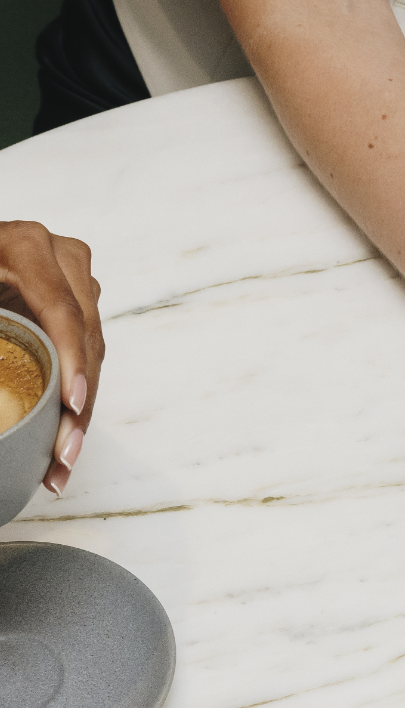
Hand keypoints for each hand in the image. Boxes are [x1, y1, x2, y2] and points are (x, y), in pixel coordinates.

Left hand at [0, 220, 103, 494]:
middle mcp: (63, 261)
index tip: (73, 405)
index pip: (65, 312)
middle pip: (86, 341)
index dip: (73, 363)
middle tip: (64, 454)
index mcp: (29, 247)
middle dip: (79, 406)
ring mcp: (76, 283)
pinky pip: (87, 356)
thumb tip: (0, 378)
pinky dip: (77, 397)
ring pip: (93, 355)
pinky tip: (65, 437)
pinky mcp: (78, 306)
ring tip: (63, 460)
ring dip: (82, 412)